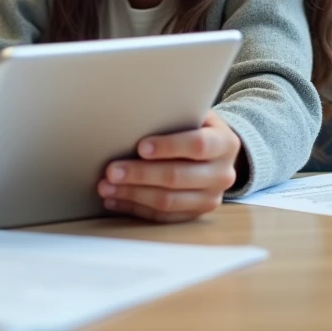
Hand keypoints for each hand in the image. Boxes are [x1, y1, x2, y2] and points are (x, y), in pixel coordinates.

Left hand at [97, 111, 241, 222]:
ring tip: (106, 186)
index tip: (140, 147)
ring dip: (132, 194)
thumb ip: (173, 116)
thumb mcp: (193, 114)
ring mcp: (211, 198)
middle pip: (177, 177)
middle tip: (111, 171)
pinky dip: (135, 208)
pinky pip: (162, 217)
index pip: (198, 145)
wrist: (216, 152)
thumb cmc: (194, 126)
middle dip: (140, 174)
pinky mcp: (195, 215)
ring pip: (168, 202)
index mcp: (225, 143)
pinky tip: (115, 199)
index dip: (169, 146)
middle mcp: (222, 174)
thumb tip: (134, 117)